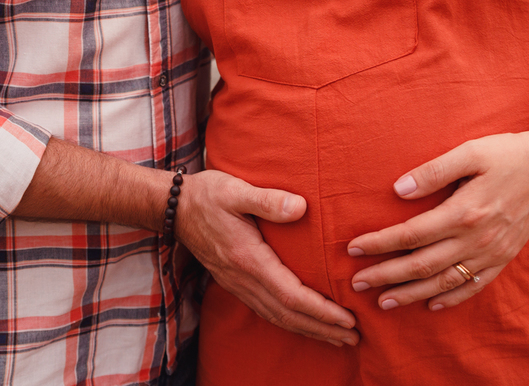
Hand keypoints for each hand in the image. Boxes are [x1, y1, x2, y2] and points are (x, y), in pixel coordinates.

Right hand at [177, 170, 359, 346]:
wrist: (174, 207)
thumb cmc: (208, 194)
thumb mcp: (236, 190)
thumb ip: (268, 200)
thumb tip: (301, 207)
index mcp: (248, 259)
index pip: (291, 295)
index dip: (321, 311)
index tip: (347, 319)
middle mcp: (243, 278)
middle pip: (288, 314)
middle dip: (322, 329)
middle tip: (354, 338)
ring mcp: (237, 283)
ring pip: (277, 316)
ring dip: (309, 330)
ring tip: (337, 338)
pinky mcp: (235, 282)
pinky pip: (266, 310)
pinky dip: (290, 321)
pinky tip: (303, 323)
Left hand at [347, 128, 528, 310]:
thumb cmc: (508, 153)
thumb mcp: (470, 151)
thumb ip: (433, 171)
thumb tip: (398, 190)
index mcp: (464, 211)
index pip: (411, 234)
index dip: (379, 243)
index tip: (352, 248)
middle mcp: (477, 239)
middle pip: (422, 265)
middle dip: (386, 276)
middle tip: (356, 284)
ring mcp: (492, 252)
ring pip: (445, 282)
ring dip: (412, 294)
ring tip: (384, 302)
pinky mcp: (504, 258)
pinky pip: (475, 286)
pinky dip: (452, 298)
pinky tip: (431, 305)